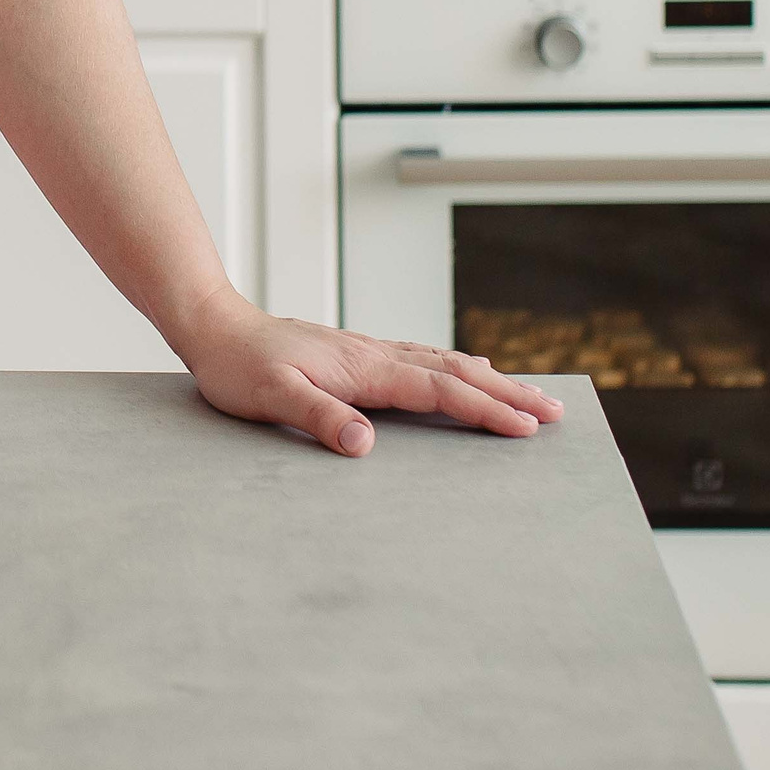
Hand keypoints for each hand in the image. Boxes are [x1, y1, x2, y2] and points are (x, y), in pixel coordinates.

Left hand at [172, 287, 566, 457]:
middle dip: (506, 393)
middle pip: (454, 372)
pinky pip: (421, 359)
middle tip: (556, 413)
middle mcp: (374, 354)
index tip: (529, 428)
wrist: (213, 326)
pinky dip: (455, 367)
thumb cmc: (236, 366)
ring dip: (489, 379)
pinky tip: (466, 369)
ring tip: (530, 396)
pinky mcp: (357, 354)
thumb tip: (365, 443)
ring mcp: (367, 351)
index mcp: (363, 368)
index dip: (485, 409)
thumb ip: (318, 416)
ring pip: (442, 362)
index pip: (438, 390)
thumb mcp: (270, 397)